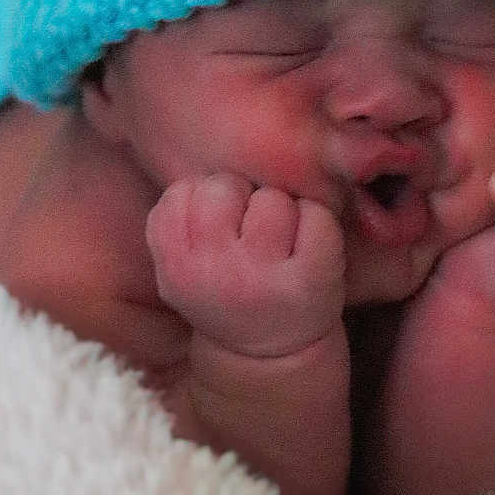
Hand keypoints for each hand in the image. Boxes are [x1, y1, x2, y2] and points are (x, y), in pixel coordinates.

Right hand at [145, 173, 345, 357]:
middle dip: (241, 199)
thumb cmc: (227, 286)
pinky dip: (319, 226)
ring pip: (272, 198)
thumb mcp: (184, 262)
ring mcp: (263, 276)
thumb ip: (181, 215)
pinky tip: (308, 253)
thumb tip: (202, 138)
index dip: (206, 200)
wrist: (269, 356)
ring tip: (280, 246)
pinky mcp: (311, 280)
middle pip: (224, 185)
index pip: (183, 190)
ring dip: (282, 212)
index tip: (218, 231)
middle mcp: (213, 271)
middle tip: (250, 236)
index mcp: (175, 264)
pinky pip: (316, 216)